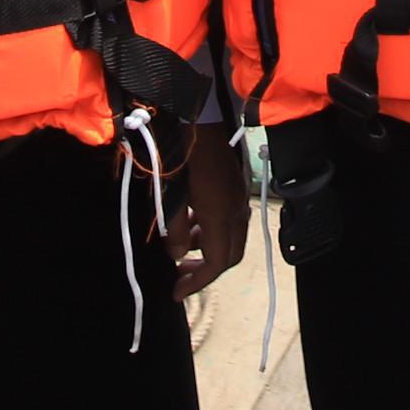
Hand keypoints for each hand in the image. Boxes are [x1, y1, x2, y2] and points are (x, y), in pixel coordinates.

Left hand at [164, 135, 250, 301]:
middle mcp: (236, 210)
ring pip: (232, 238)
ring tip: (182, 250)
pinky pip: (232, 221)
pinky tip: (193, 224)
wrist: (199, 117)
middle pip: (230, 255)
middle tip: (181, 277)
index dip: (197, 282)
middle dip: (206, 271)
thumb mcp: (170, 194)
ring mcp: (239, 198)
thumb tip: (178, 255)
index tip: (176, 292)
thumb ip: (175, 229)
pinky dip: (214, 233)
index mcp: (221, 215)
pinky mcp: (237, 187)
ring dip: (210, 250)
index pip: (217, 262)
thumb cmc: (180, 154)